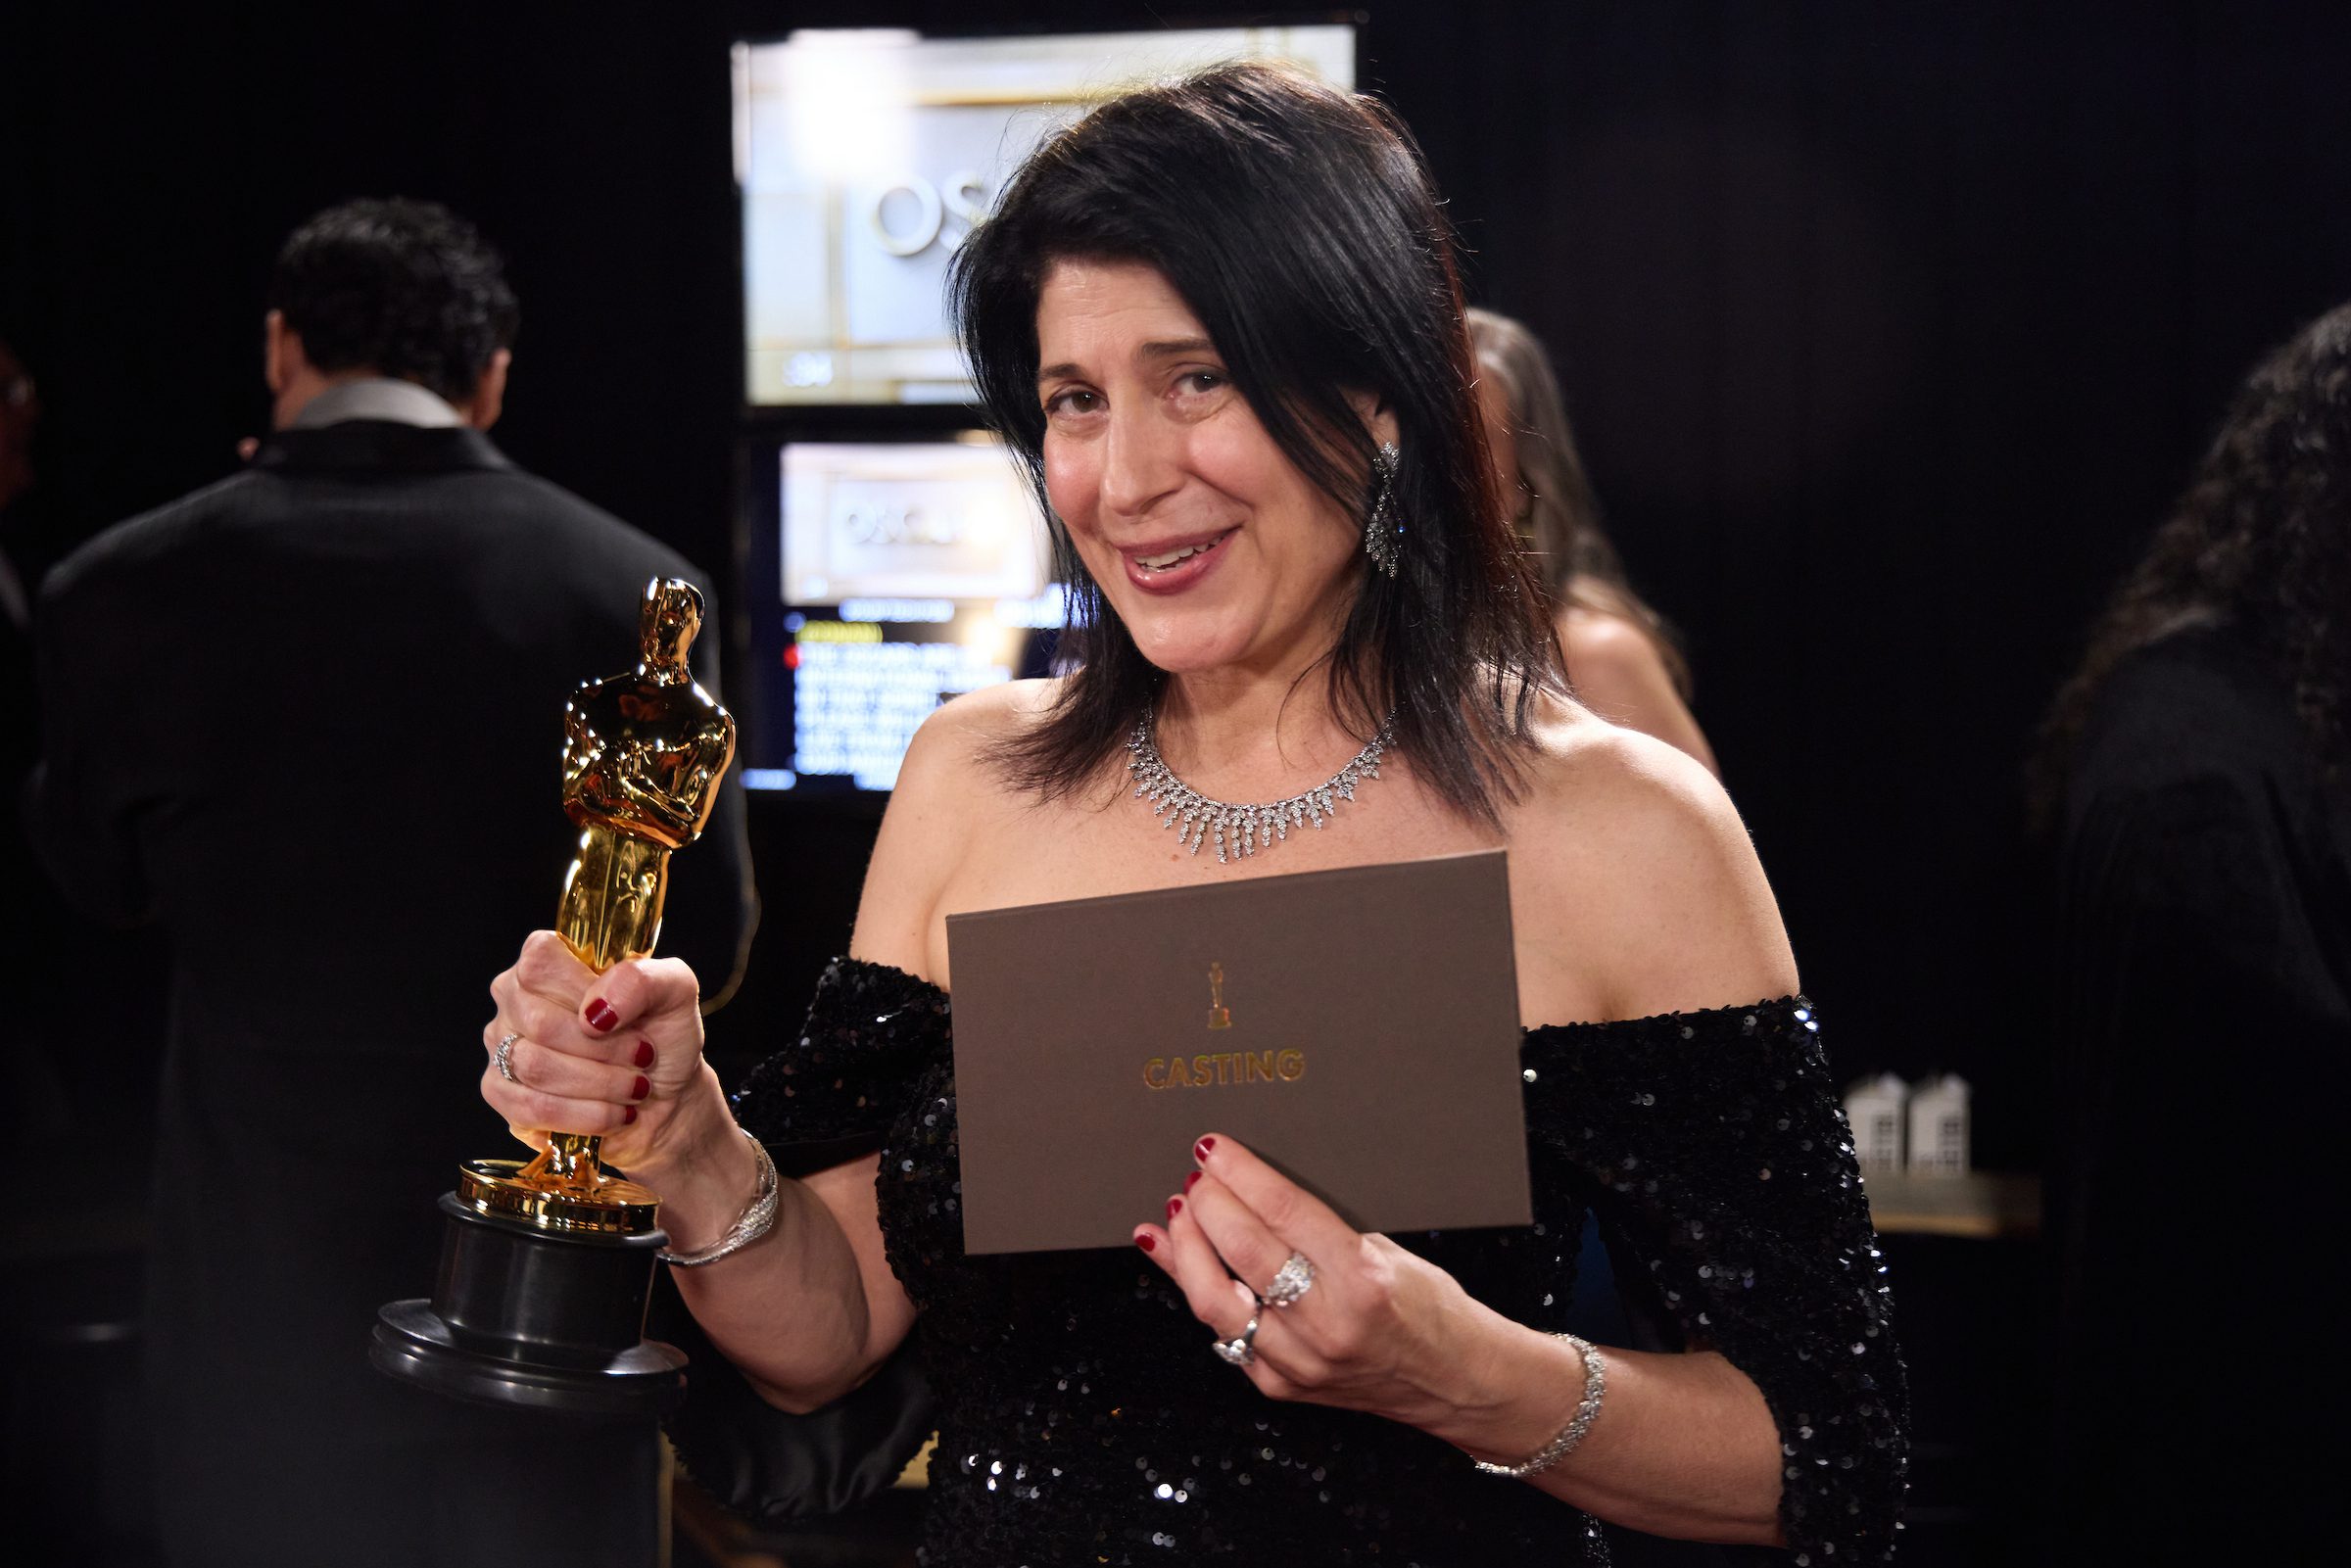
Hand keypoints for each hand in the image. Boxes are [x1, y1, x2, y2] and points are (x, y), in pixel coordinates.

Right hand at [480, 930, 709, 1169]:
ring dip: (599, 1084)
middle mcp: (514, 996)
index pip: (540, 964)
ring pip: (534, 1067)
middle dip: (603, 1050)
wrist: (665, 1094)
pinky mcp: (501, 1092)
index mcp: (547, 957)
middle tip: (641, 1058)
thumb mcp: (675, 991)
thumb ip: (642, 980)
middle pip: (539, 1023)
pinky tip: (613, 1112)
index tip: (628, 1019)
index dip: (585, 995)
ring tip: (634, 1087)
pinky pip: (530, 1108)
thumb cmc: (663, 1034)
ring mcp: (501, 1044)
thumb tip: (595, 1009)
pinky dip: (584, 1115)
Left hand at [1133, 1133, 1490, 1432]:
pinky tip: (1178, 1259)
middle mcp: (1327, 1323)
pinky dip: (1195, 1291)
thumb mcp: (1384, 1250)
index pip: (1282, 1210)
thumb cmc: (1427, 1307)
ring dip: (1187, 1249)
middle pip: (1241, 1251)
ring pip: (1214, 1300)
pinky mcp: (1280, 1386)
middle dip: (1207, 1204)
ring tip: (1181, 1213)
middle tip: (1197, 1177)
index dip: (1238, 1172)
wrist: (1453, 1380)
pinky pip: (1222, 1334)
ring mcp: (1300, 1362)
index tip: (1212, 1148)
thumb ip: (1316, 1227)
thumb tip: (1249, 1187)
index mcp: (1362, 1278)